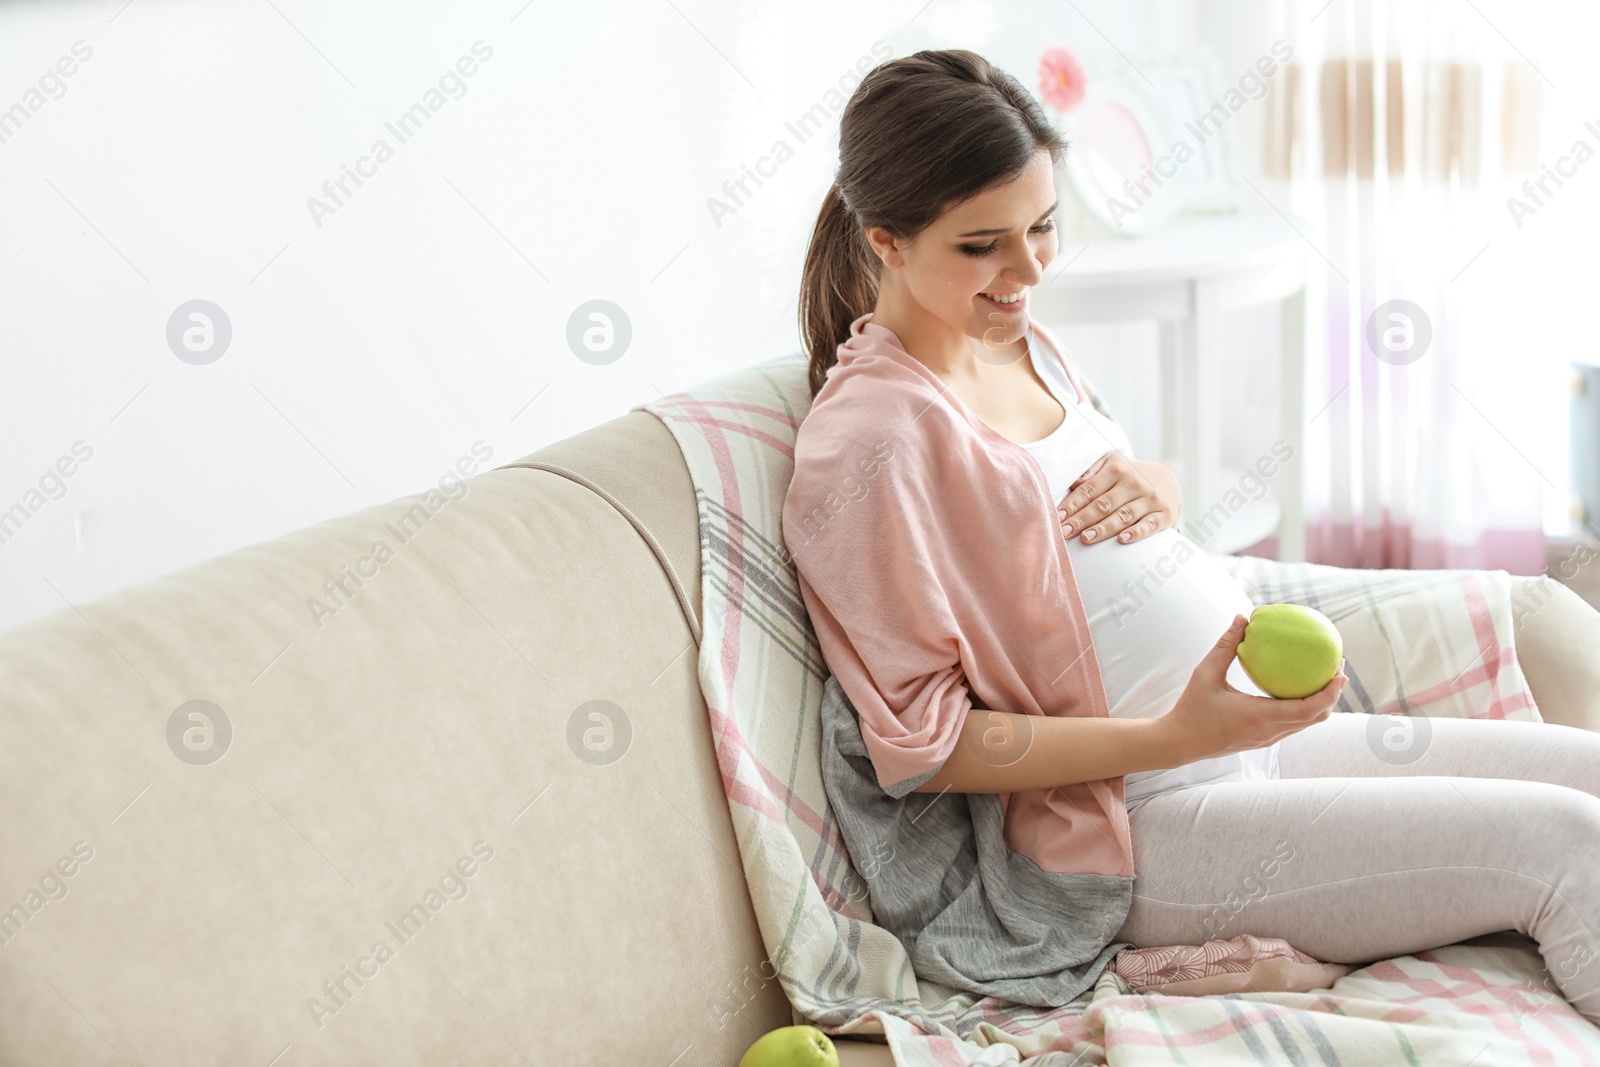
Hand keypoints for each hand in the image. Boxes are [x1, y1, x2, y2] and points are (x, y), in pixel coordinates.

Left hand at [1058, 453, 1181, 545]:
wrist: (1166, 480)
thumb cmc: (1128, 475)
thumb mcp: (1111, 464)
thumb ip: (1091, 471)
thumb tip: (1074, 482)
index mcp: (1117, 470)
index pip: (1090, 489)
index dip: (1073, 504)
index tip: (1058, 517)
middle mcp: (1134, 483)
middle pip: (1103, 504)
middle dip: (1081, 519)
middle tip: (1064, 533)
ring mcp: (1150, 499)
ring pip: (1123, 515)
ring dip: (1103, 528)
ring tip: (1085, 538)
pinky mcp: (1164, 514)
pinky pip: (1149, 525)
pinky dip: (1136, 532)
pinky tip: (1122, 540)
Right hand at [1155, 615, 1347, 765]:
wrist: (1180, 742)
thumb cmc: (1191, 708)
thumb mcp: (1205, 673)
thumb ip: (1225, 646)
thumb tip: (1243, 618)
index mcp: (1260, 716)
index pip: (1308, 709)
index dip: (1330, 693)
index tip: (1340, 672)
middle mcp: (1269, 731)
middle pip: (1316, 717)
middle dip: (1333, 695)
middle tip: (1337, 670)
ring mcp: (1267, 738)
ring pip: (1306, 723)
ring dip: (1320, 703)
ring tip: (1323, 678)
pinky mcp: (1262, 740)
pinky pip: (1292, 724)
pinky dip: (1303, 708)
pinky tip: (1295, 688)